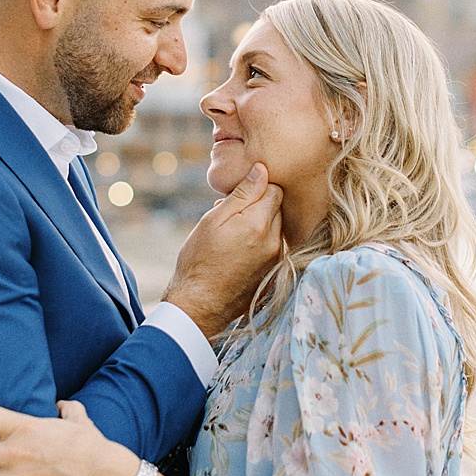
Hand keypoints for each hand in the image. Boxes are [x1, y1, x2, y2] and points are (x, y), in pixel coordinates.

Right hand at [163, 162, 282, 338]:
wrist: (199, 305)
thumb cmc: (199, 260)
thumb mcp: (214, 220)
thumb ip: (242, 194)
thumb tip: (261, 170)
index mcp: (259, 224)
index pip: (274, 189)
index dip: (255, 189)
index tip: (237, 197)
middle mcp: (274, 241)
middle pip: (276, 208)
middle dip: (257, 207)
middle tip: (230, 218)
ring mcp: (276, 258)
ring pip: (274, 228)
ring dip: (258, 225)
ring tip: (231, 237)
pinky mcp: (273, 272)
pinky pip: (271, 246)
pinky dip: (258, 243)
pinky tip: (237, 252)